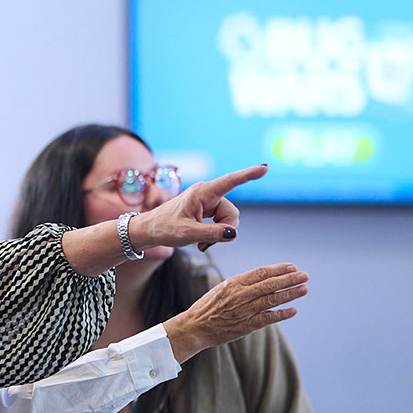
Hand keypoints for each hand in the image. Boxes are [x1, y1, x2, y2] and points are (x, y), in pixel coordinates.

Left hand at [131, 164, 267, 252]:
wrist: (148, 231)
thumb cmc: (163, 228)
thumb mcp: (187, 233)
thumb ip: (212, 234)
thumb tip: (233, 233)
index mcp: (202, 192)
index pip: (230, 181)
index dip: (249, 174)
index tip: (264, 167)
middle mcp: (207, 194)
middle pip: (231, 212)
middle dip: (225, 230)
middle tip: (205, 244)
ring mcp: (206, 201)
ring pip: (227, 219)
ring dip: (218, 234)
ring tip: (200, 243)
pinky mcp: (205, 209)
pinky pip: (221, 223)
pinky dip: (214, 234)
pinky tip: (201, 242)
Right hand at [161, 264, 308, 361]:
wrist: (193, 327)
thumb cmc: (209, 307)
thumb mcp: (222, 289)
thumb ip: (242, 285)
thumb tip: (266, 279)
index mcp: (233, 283)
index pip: (260, 273)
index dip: (278, 269)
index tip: (292, 266)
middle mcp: (238, 295)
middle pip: (269, 285)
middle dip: (289, 279)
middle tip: (304, 275)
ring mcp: (242, 311)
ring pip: (270, 300)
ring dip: (289, 294)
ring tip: (304, 289)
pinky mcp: (244, 326)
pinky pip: (266, 319)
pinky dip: (281, 315)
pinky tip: (293, 310)